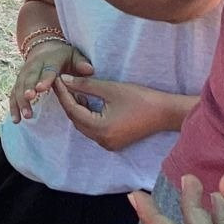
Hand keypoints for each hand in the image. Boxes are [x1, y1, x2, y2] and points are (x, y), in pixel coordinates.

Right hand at [9, 39, 91, 120]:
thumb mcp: (74, 55)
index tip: (42, 88)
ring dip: (21, 101)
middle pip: (29, 78)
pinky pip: (13, 94)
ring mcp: (24, 74)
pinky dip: (14, 107)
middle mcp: (33, 66)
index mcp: (49, 60)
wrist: (44, 48)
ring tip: (26, 115)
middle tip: (29, 98)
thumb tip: (90, 70)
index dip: (44, 78)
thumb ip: (81, 63)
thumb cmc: (64, 56)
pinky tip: (16, 120)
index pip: (47, 69)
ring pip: (19, 87)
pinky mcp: (18, 83)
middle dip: (28, 88)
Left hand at [52, 76, 176, 152]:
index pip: (73, 110)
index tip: (56, 80)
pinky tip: (86, 102)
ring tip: (73, 90)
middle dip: (68, 101)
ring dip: (77, 109)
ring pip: (83, 125)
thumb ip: (85, 85)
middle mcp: (101, 140)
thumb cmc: (141, 98)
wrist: (166, 113)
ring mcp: (108, 144)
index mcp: (100, 128)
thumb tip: (64, 80)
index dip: (63, 94)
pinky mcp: (113, 142)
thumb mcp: (111, 89)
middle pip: (76, 120)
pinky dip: (87, 116)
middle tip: (62, 84)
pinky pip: (93, 129)